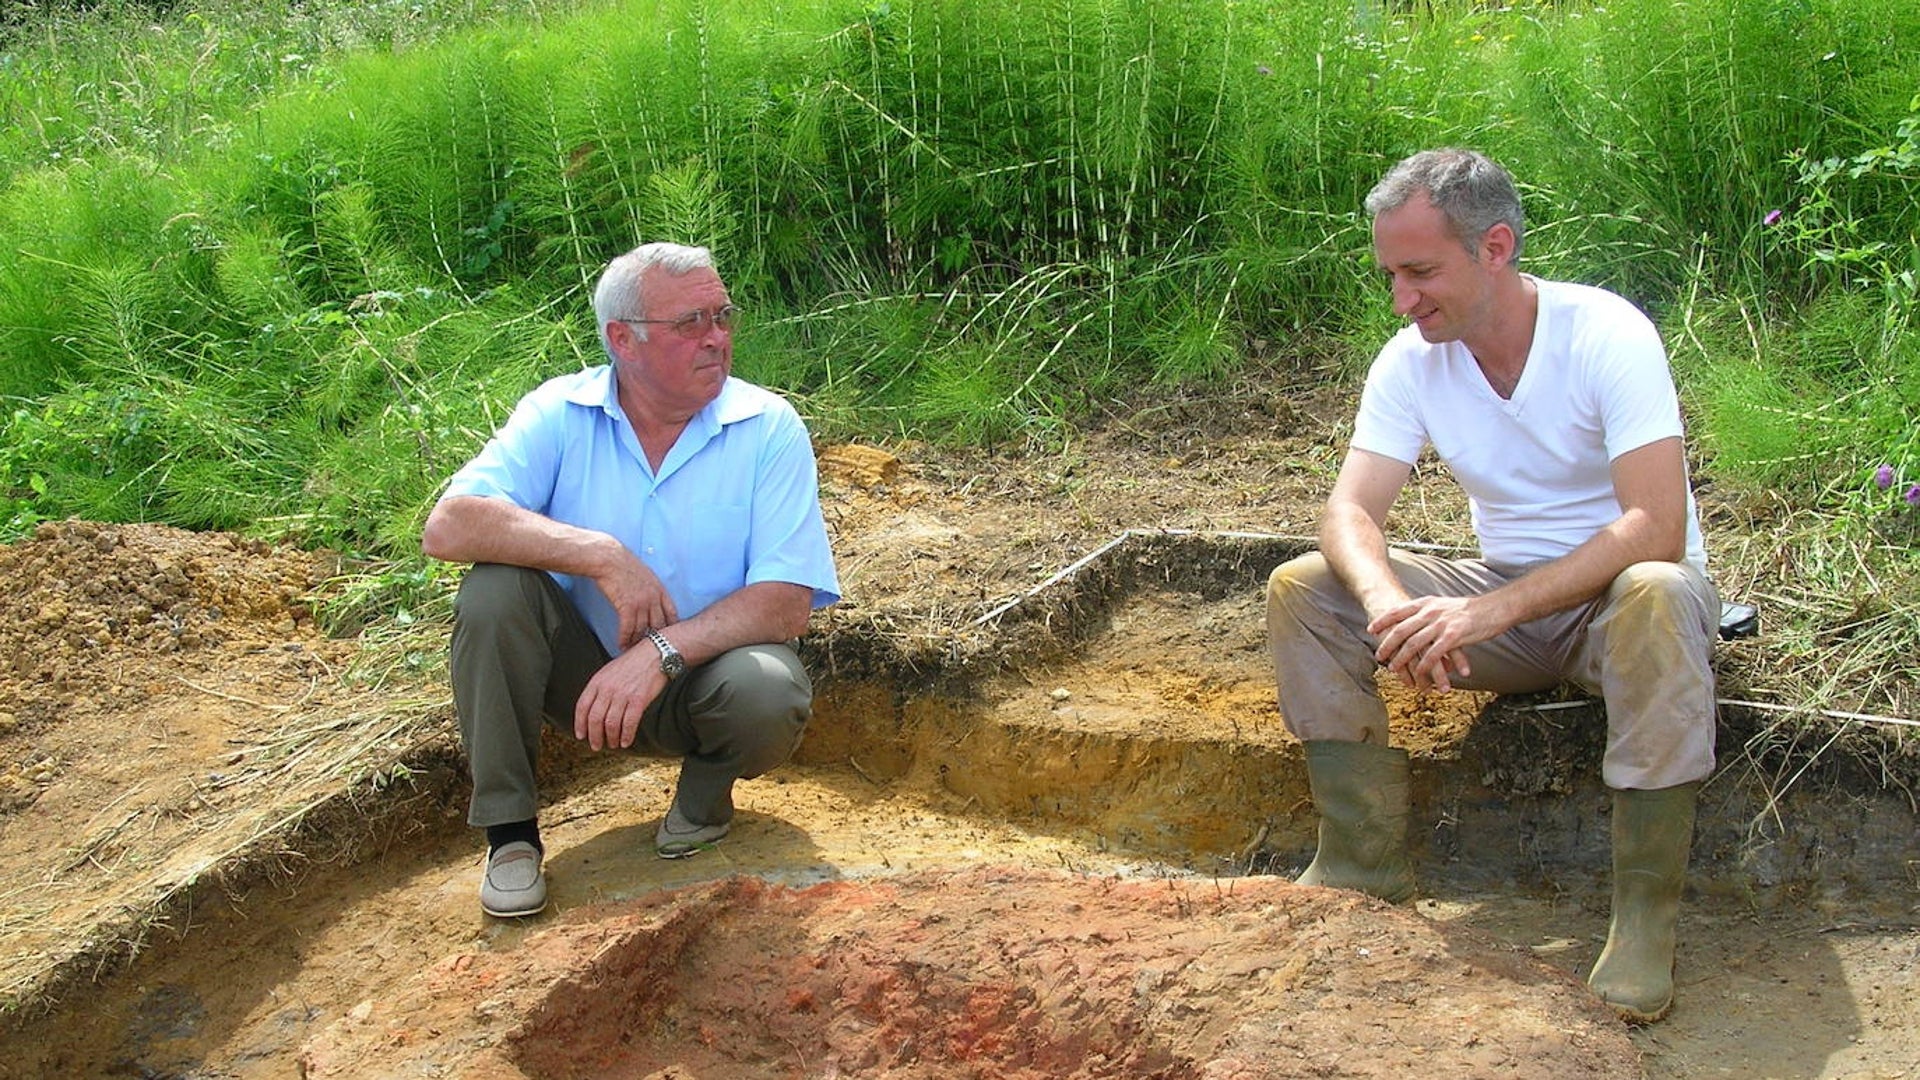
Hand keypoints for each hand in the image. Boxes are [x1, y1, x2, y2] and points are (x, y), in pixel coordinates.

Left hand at [573, 647, 665, 749]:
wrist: (655, 654)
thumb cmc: (634, 663)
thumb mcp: (609, 671)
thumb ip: (600, 688)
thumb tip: (594, 709)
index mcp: (597, 681)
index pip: (582, 706)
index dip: (580, 724)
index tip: (581, 735)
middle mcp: (608, 688)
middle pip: (595, 718)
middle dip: (594, 736)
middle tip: (596, 746)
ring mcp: (623, 694)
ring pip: (611, 724)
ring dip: (611, 738)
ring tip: (613, 744)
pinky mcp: (639, 699)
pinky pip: (629, 723)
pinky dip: (626, 735)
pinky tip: (626, 741)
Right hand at [598, 551, 678, 651]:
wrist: (609, 559)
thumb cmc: (623, 564)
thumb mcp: (645, 574)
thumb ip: (651, 588)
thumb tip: (650, 598)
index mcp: (660, 589)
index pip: (672, 613)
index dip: (671, 627)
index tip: (669, 636)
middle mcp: (654, 598)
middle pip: (659, 625)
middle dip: (655, 639)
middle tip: (650, 648)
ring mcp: (641, 603)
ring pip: (642, 630)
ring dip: (636, 642)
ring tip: (632, 649)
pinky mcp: (627, 607)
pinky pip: (628, 629)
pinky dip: (624, 639)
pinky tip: (621, 645)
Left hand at [1367, 595, 1486, 692]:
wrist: (1493, 609)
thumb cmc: (1469, 610)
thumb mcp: (1443, 605)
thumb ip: (1428, 612)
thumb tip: (1414, 620)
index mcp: (1426, 603)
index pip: (1398, 611)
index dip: (1383, 620)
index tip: (1371, 629)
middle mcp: (1430, 612)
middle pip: (1401, 630)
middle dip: (1387, 644)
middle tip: (1379, 656)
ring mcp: (1441, 624)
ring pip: (1413, 644)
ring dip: (1401, 659)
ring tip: (1393, 669)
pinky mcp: (1453, 637)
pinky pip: (1433, 654)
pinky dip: (1424, 666)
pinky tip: (1420, 674)